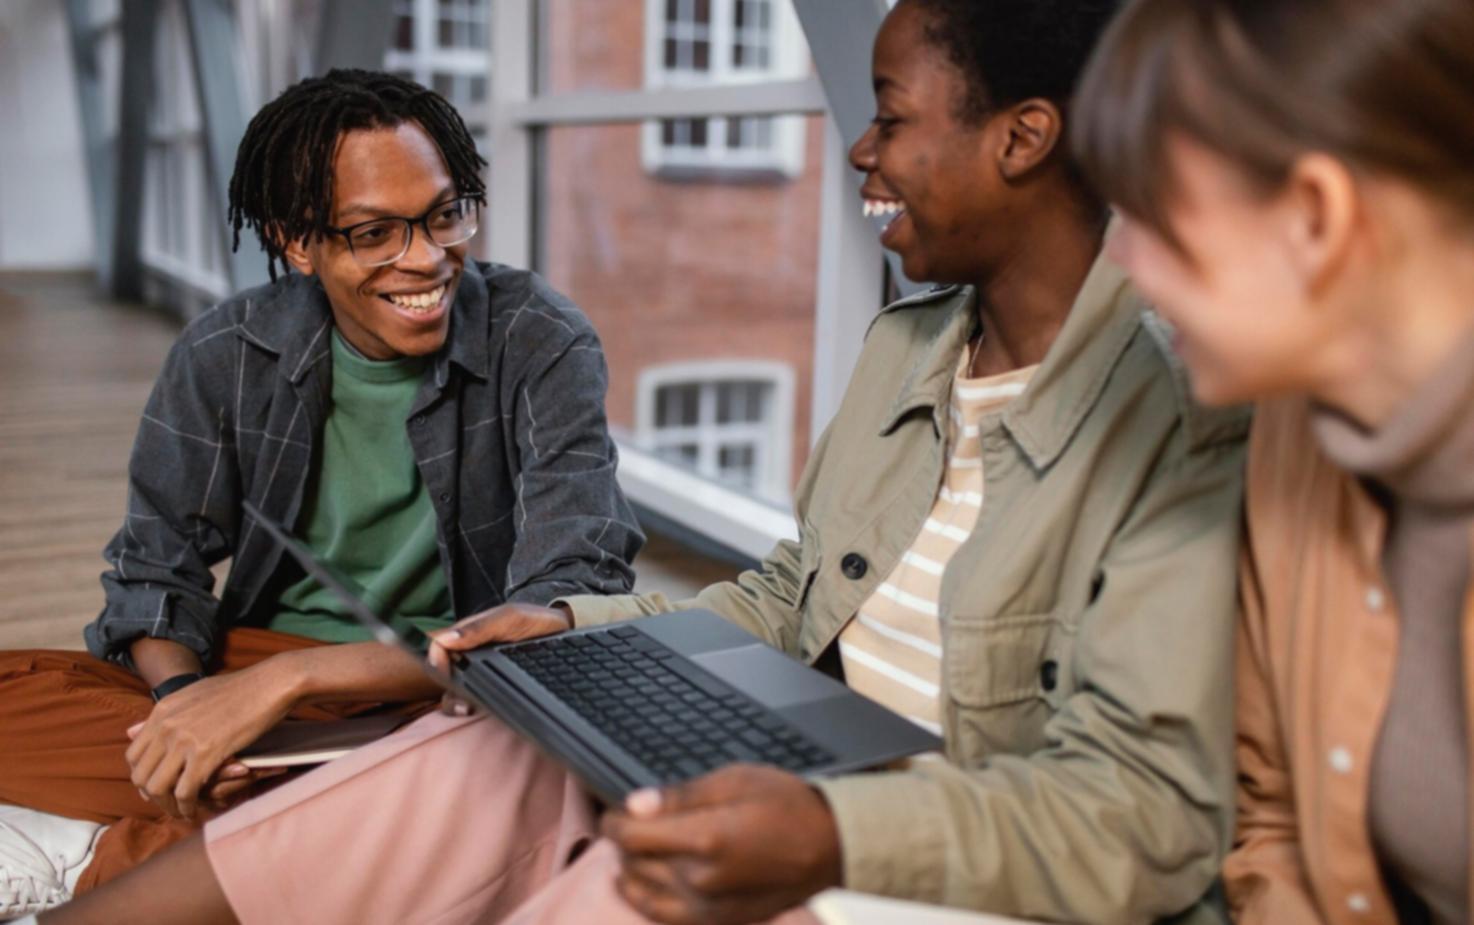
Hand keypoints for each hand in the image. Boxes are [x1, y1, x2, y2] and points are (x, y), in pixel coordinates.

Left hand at [124, 660, 297, 819]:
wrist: (270, 683)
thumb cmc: (239, 688)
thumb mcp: (194, 695)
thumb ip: (163, 716)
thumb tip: (129, 731)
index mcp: (162, 711)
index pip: (133, 755)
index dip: (142, 776)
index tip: (156, 787)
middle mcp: (166, 726)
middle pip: (140, 775)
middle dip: (151, 796)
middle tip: (167, 804)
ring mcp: (183, 740)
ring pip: (157, 787)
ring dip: (167, 806)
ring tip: (180, 812)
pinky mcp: (205, 754)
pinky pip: (184, 792)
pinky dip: (186, 806)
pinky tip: (194, 810)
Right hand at [429, 603, 571, 715]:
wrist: (563, 630)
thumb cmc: (533, 620)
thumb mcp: (509, 617)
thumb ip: (479, 627)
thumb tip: (446, 639)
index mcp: (468, 633)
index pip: (438, 647)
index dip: (435, 661)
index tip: (443, 673)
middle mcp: (471, 653)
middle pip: (444, 675)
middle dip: (447, 690)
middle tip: (461, 702)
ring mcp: (482, 669)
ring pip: (457, 690)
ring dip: (457, 702)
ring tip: (468, 709)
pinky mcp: (496, 683)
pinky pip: (479, 696)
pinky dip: (475, 705)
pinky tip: (482, 709)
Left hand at [601, 765, 842, 924]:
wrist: (830, 845)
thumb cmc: (788, 806)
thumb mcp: (734, 780)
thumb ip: (680, 796)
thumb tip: (635, 805)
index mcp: (705, 838)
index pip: (631, 836)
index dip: (614, 820)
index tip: (616, 810)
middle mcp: (702, 879)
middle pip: (634, 863)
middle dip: (624, 841)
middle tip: (631, 822)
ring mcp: (709, 907)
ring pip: (644, 893)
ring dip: (631, 869)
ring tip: (636, 850)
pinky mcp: (719, 921)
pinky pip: (665, 917)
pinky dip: (646, 900)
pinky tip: (643, 884)